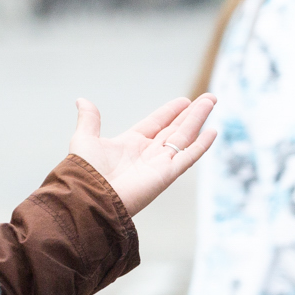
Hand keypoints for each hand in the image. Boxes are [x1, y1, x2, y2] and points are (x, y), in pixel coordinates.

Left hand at [68, 95, 216, 216]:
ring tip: (211, 101)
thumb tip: (82, 100)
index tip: (184, 101)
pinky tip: (213, 131)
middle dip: (192, 113)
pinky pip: (188, 157)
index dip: (170, 112)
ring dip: (198, 119)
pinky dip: (201, 145)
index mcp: (130, 144)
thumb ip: (89, 119)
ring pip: (184, 137)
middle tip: (209, 97)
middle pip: (175, 128)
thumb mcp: (85, 139)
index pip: (156, 123)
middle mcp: (148, 153)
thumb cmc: (85, 173)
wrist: (90, 197)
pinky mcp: (167, 174)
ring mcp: (159, 164)